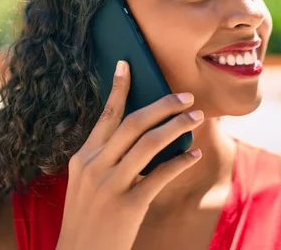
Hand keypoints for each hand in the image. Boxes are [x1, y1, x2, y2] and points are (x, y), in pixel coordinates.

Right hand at [56, 60, 202, 249]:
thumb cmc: (87, 217)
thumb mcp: (86, 183)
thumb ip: (107, 157)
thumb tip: (144, 133)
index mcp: (83, 157)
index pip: (106, 115)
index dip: (118, 88)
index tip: (127, 64)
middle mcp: (95, 165)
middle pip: (133, 122)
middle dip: (163, 105)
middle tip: (186, 96)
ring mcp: (111, 185)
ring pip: (150, 143)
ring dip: (177, 126)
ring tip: (196, 116)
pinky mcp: (128, 205)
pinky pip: (161, 175)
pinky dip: (181, 162)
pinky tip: (195, 155)